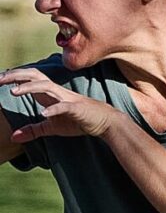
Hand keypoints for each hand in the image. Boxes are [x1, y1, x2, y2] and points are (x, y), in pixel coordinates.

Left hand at [2, 71, 117, 143]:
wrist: (104, 121)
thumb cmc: (77, 121)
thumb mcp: (51, 127)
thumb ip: (32, 130)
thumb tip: (13, 137)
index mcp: (49, 94)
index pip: (29, 78)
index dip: (13, 76)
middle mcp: (56, 92)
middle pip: (34, 75)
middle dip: (16, 75)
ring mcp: (66, 99)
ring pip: (45, 86)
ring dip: (29, 88)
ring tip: (13, 92)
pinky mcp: (76, 109)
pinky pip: (63, 107)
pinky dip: (53, 109)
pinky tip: (43, 113)